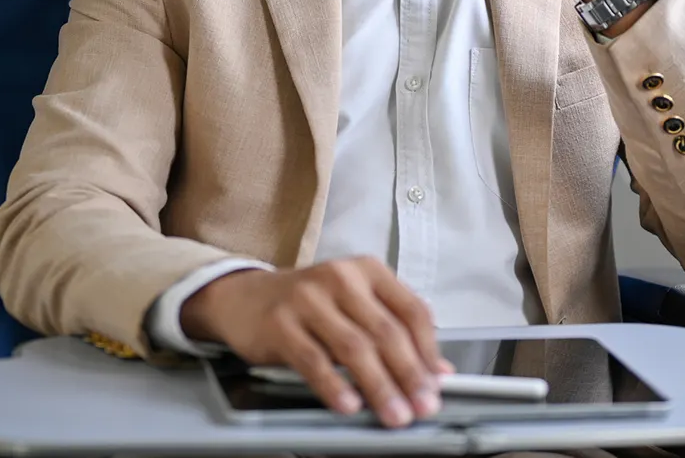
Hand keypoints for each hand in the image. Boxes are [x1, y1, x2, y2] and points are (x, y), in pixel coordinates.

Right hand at [180, 257, 452, 427]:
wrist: (245, 297)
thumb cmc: (309, 305)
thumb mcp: (355, 307)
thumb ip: (395, 331)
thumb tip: (439, 372)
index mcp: (368, 271)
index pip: (412, 310)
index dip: (428, 351)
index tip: (437, 384)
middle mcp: (340, 277)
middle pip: (386, 331)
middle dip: (409, 375)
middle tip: (422, 406)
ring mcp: (308, 298)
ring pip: (354, 347)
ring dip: (379, 386)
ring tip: (394, 414)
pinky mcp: (280, 323)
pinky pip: (313, 359)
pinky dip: (334, 385)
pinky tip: (349, 405)